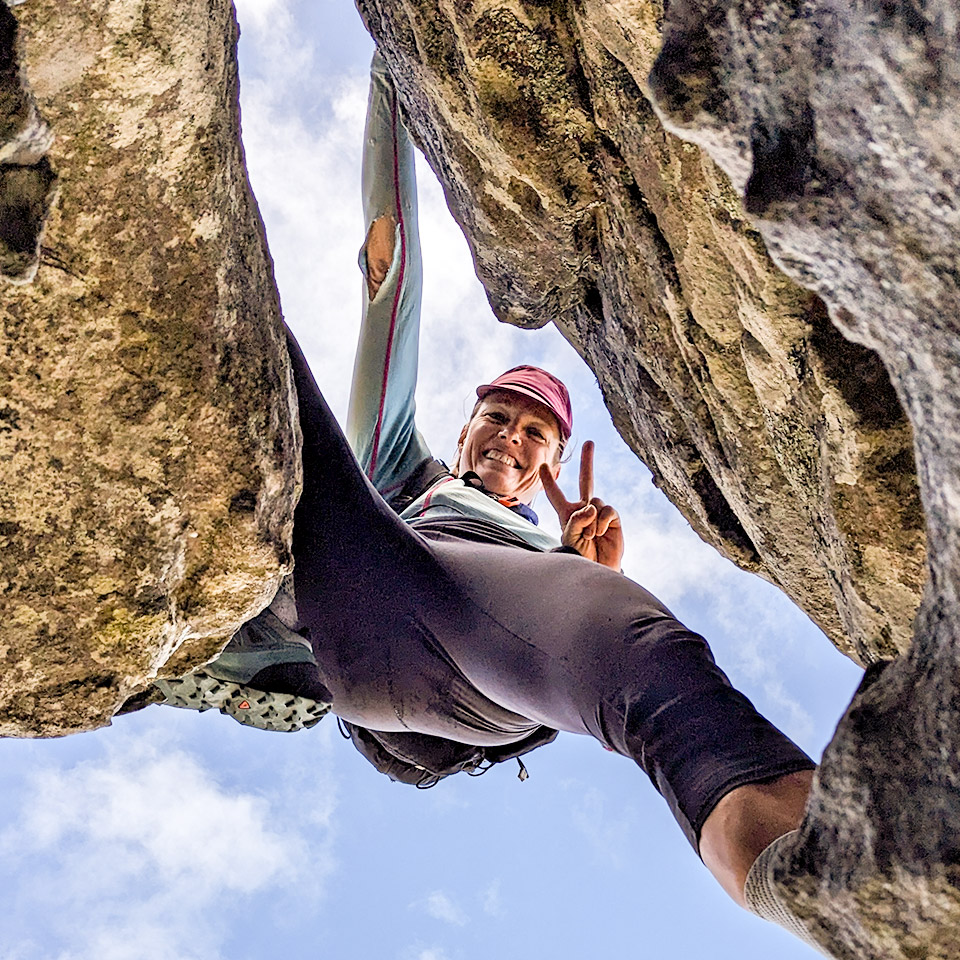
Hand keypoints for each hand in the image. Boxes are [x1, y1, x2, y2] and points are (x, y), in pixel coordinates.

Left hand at [539, 441, 623, 570]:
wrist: (599, 570)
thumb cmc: (580, 557)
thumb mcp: (570, 540)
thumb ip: (575, 522)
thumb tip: (590, 507)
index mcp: (568, 514)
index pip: (556, 495)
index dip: (550, 481)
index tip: (543, 467)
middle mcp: (584, 509)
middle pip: (587, 480)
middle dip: (588, 461)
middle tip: (590, 442)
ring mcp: (600, 513)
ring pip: (594, 500)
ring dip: (590, 520)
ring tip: (589, 537)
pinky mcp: (613, 518)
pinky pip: (607, 510)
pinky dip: (602, 520)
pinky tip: (600, 533)